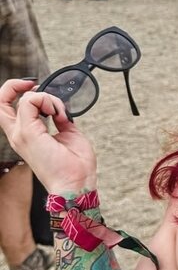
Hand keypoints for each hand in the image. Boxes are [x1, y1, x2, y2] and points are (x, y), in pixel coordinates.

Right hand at [0, 79, 97, 193]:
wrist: (77, 184)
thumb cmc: (75, 166)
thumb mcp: (68, 134)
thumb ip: (59, 119)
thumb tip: (59, 109)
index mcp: (26, 136)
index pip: (8, 108)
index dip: (19, 92)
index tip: (38, 89)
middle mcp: (18, 135)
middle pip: (0, 102)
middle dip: (14, 86)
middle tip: (33, 85)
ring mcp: (21, 135)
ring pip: (23, 99)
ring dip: (46, 98)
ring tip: (59, 113)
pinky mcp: (29, 134)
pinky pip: (30, 102)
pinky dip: (48, 101)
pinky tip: (59, 114)